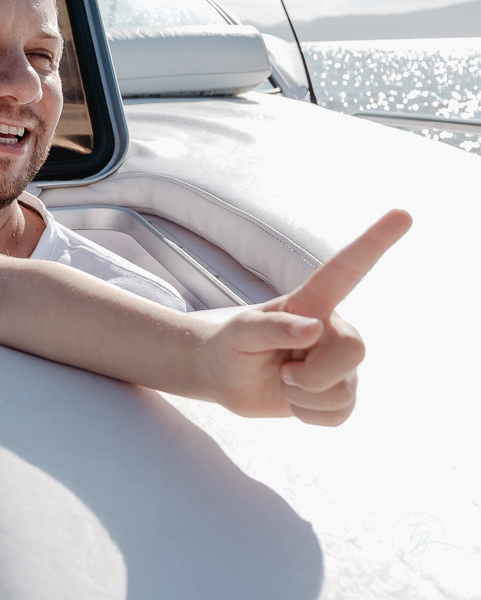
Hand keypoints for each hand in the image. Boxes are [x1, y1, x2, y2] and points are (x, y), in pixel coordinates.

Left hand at [198, 209, 411, 424]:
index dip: (375, 243)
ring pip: (342, 391)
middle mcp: (333, 329)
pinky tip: (294, 400)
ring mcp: (339, 362)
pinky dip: (309, 415)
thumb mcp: (240, 333)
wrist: (225, 380)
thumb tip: (313, 330)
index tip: (402, 214)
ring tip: (282, 380)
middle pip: (354, 350)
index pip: (347, 271)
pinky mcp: (339, 392)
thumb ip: (272, 328)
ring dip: (302, 396)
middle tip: (282, 373)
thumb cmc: (232, 345)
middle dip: (315, 374)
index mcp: (312, 303)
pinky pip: (339, 414)